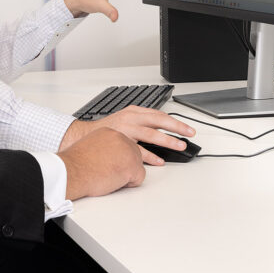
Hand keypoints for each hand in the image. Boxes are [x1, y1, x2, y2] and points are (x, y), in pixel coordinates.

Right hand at [57, 128, 144, 199]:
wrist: (72, 171)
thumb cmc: (76, 163)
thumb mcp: (90, 146)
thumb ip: (104, 147)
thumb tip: (110, 156)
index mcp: (109, 132)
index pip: (125, 144)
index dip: (120, 157)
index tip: (113, 163)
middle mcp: (120, 138)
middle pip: (134, 153)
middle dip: (125, 164)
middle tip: (111, 172)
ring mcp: (128, 150)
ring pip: (137, 165)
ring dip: (126, 173)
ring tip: (111, 176)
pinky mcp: (132, 165)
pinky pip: (139, 177)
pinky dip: (129, 183)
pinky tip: (114, 181)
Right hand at [59, 106, 195, 165]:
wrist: (83, 137)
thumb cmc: (105, 131)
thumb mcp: (124, 120)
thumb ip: (141, 123)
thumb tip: (161, 131)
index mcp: (133, 111)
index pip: (158, 114)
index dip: (174, 121)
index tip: (187, 128)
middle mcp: (130, 118)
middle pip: (158, 120)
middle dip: (176, 127)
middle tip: (189, 133)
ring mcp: (125, 130)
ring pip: (151, 134)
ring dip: (168, 141)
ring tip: (179, 146)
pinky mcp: (120, 142)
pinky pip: (139, 150)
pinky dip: (151, 156)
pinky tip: (160, 161)